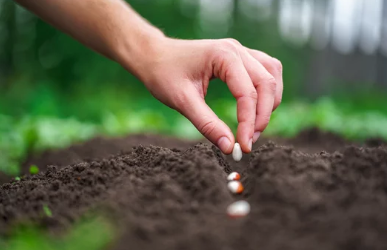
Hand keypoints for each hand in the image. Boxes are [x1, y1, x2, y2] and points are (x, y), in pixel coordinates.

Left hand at [129, 37, 282, 153]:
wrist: (153, 56)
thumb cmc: (163, 74)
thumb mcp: (182, 101)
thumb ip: (207, 124)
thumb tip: (229, 147)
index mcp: (223, 55)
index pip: (247, 93)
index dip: (249, 123)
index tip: (243, 147)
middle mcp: (237, 49)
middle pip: (267, 83)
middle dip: (262, 116)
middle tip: (249, 141)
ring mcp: (240, 50)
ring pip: (272, 74)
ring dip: (270, 102)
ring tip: (255, 127)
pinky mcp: (240, 56)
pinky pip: (266, 70)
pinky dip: (267, 90)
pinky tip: (258, 106)